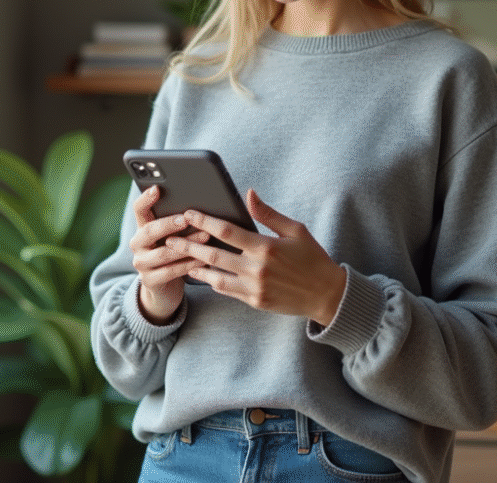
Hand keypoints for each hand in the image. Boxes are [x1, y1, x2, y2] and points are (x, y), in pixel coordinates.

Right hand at [128, 185, 211, 323]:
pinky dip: (189, 264)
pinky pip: (170, 271)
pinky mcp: (150, 281)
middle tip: (187, 218)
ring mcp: (142, 264)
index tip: (157, 188)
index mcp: (143, 229)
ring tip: (206, 237)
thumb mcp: (172, 237)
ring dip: (187, 245)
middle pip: (149, 231)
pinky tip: (204, 259)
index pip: (139, 210)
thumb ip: (179, 223)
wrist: (164, 289)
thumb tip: (201, 205)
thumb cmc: (173, 255)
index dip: (146, 199)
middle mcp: (138, 245)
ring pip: (163, 253)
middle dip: (169, 223)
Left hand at [166, 189, 347, 325]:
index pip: (226, 231)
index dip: (204, 221)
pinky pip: (226, 290)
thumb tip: (249, 194)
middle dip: (188, 245)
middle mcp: (257, 268)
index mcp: (266, 247)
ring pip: (214, 276)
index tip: (188, 214)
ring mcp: (254, 288)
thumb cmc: (313, 258)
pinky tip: (200, 274)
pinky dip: (211, 281)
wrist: (327, 295)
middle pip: (213, 254)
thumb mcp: (295, 230)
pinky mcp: (255, 302)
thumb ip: (268, 214)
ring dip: (194, 266)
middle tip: (169, 237)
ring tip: (178, 257)